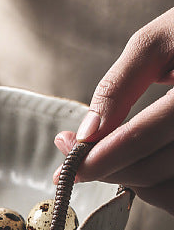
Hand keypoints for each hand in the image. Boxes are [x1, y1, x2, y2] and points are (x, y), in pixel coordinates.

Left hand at [54, 7, 173, 215]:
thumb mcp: (161, 39)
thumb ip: (120, 84)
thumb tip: (85, 132)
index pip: (142, 137)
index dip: (98, 157)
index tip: (66, 166)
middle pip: (150, 169)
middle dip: (106, 168)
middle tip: (75, 155)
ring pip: (166, 190)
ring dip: (130, 180)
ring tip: (111, 154)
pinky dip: (155, 187)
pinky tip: (140, 163)